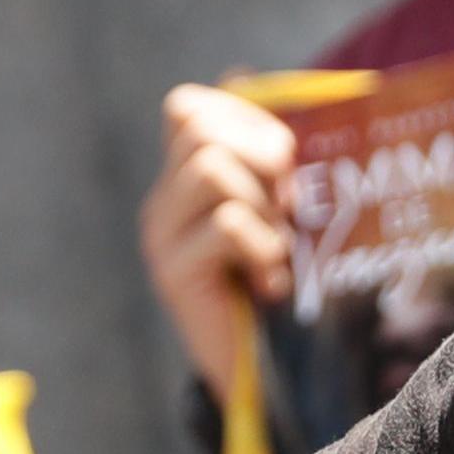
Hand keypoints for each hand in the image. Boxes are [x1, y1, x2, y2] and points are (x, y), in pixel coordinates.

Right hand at [141, 84, 299, 396]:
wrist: (271, 375)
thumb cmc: (291, 286)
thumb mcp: (289, 210)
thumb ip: (280, 157)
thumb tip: (274, 79)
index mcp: (185, 179)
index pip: (188, 108)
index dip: (241, 116)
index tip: (281, 162)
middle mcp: (163, 202)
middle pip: (199, 127)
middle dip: (262, 152)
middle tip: (287, 204)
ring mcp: (162, 236)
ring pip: (213, 169)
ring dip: (264, 205)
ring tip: (278, 249)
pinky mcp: (174, 273)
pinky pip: (225, 224)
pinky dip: (262, 248)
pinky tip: (270, 282)